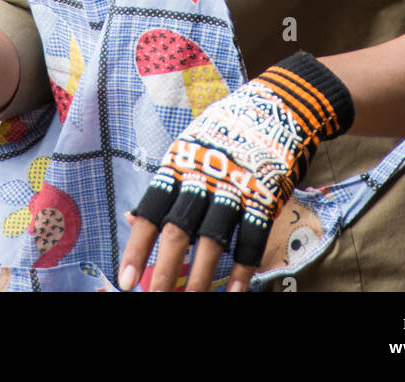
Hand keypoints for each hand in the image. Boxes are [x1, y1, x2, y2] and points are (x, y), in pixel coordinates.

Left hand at [118, 51, 353, 292]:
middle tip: (155, 298)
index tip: (125, 279)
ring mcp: (235, 187)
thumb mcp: (189, 145)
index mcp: (180, 163)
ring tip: (190, 300)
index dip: (137, 247)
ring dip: (200, 276)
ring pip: (212, 240)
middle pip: (179, 230)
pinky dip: (242, 267)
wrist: (279, 104)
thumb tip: (130, 218)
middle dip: (165, 271)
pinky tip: (234, 290)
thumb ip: (165, 184)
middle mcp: (204, 176)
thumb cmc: (226, 128)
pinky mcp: (265, 196)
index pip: (152, 210)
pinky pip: (251, 238)